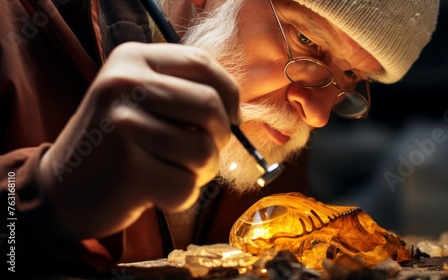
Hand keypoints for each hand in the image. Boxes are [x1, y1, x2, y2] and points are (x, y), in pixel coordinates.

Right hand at [38, 42, 239, 238]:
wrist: (60, 188)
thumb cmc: (115, 144)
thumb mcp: (139, 100)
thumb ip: (182, 92)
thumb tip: (238, 111)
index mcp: (131, 59)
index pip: (202, 64)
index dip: (229, 94)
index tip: (232, 117)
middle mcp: (125, 85)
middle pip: (210, 106)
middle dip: (219, 137)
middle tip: (203, 152)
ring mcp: (124, 126)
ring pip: (204, 151)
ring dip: (199, 172)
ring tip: (172, 171)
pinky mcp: (129, 169)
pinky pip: (187, 186)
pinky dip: (180, 196)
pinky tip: (153, 191)